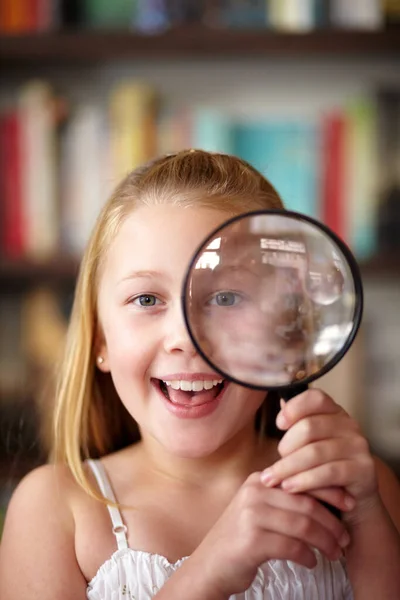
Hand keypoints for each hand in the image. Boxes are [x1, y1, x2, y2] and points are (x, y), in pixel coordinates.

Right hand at [190, 472, 349, 597]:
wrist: (210, 565)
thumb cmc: (242, 538)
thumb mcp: (261, 510)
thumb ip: (286, 500)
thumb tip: (329, 498)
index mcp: (259, 480)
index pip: (302, 479)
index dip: (330, 490)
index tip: (349, 504)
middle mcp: (254, 492)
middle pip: (306, 503)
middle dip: (332, 522)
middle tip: (345, 538)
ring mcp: (251, 515)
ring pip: (303, 525)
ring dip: (325, 542)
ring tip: (335, 553)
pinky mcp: (251, 540)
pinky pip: (292, 547)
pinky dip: (307, 556)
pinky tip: (311, 562)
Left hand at [260, 389, 378, 517]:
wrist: (352, 503)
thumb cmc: (321, 470)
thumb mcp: (308, 445)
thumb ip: (297, 425)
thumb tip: (282, 404)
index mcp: (334, 413)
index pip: (315, 398)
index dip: (294, 408)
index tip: (279, 424)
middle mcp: (349, 425)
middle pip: (309, 427)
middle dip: (285, 447)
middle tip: (274, 464)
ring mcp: (358, 447)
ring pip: (315, 452)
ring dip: (288, 468)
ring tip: (272, 479)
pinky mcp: (363, 470)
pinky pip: (328, 473)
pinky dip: (305, 481)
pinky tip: (290, 487)